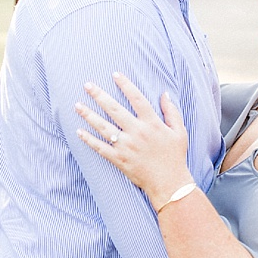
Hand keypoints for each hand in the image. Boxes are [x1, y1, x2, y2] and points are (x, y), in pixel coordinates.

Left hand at [75, 72, 190, 206]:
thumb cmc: (175, 156)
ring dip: (88, 115)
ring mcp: (126, 146)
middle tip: (87, 84)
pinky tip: (79, 131)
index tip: (115, 74)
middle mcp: (137, 132)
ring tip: (77, 105)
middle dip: (99, 95)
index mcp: (152, 123)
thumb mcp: (179, 132)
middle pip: (114, 109)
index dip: (125, 85)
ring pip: (103, 127)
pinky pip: (100, 147)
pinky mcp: (119, 159)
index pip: (137, 98)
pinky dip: (89, 140)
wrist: (169, 183)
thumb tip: (164, 93)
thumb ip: (171, 111)